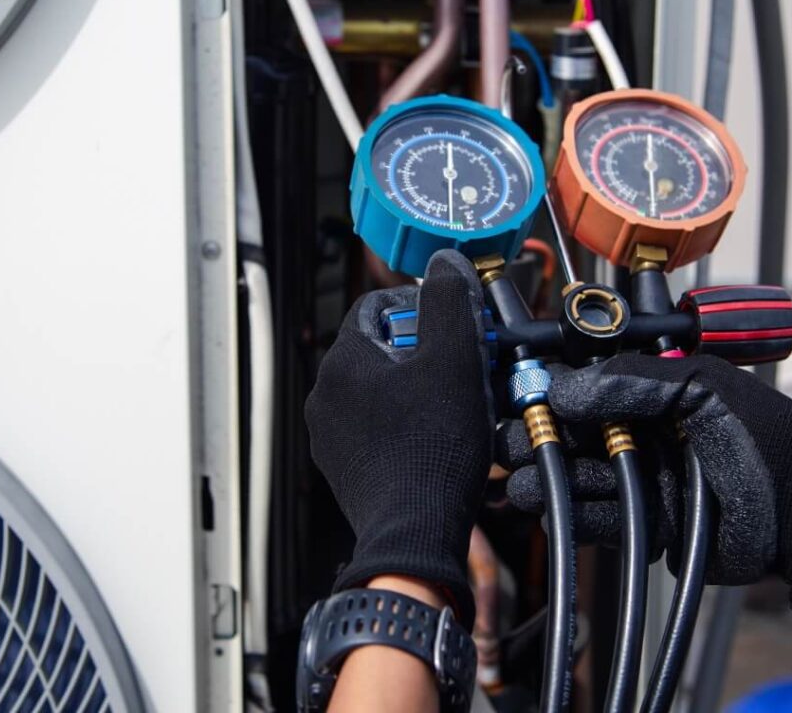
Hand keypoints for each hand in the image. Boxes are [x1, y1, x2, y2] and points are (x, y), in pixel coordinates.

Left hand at [306, 250, 493, 623]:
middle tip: (465, 367)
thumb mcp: (454, 359)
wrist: (417, 530)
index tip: (458, 328)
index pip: (380, 306)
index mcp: (344, 359)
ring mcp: (331, 434)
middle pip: (383, 348)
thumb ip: (449, 300)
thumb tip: (445, 262)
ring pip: (380, 390)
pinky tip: (437, 438)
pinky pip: (376, 427)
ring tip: (456, 405)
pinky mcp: (344, 466)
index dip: (425, 310)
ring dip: (418, 388)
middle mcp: (326, 393)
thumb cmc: (434, 449)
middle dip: (426, 351)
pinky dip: (405, 423)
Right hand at [496, 353, 791, 633]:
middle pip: (578, 430)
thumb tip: (565, 387)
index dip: (554, 386)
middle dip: (541, 434)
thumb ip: (638, 383)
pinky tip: (550, 504)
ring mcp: (646, 476)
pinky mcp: (647, 522)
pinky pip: (602, 517)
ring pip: (582, 474)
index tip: (524, 392)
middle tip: (512, 439)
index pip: (593, 381)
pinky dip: (575, 512)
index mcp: (660, 389)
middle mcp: (647, 430)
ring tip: (520, 478)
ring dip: (549, 475)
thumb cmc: (772, 445)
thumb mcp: (707, 391)